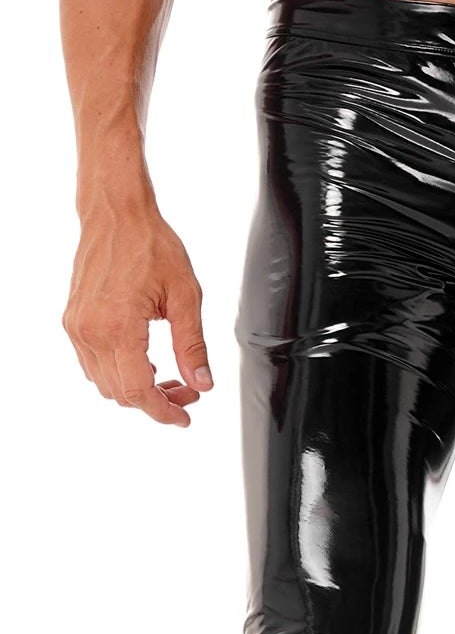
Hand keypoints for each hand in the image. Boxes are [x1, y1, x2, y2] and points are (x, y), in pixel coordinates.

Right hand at [64, 200, 211, 426]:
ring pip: (105, 383)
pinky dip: (120, 373)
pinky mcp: (73, 320)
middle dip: (157, 402)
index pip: (138, 391)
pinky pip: (93, 364)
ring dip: (138, 390)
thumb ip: (193, 346)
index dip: (163, 411)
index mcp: (118, 326)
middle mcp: (90, 330)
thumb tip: (202, 384)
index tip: (184, 417)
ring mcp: (77, 326)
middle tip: (188, 392)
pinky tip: (147, 363)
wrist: (116, 216)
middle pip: (121, 393)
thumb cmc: (152, 247)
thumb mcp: (186, 298)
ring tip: (172, 379)